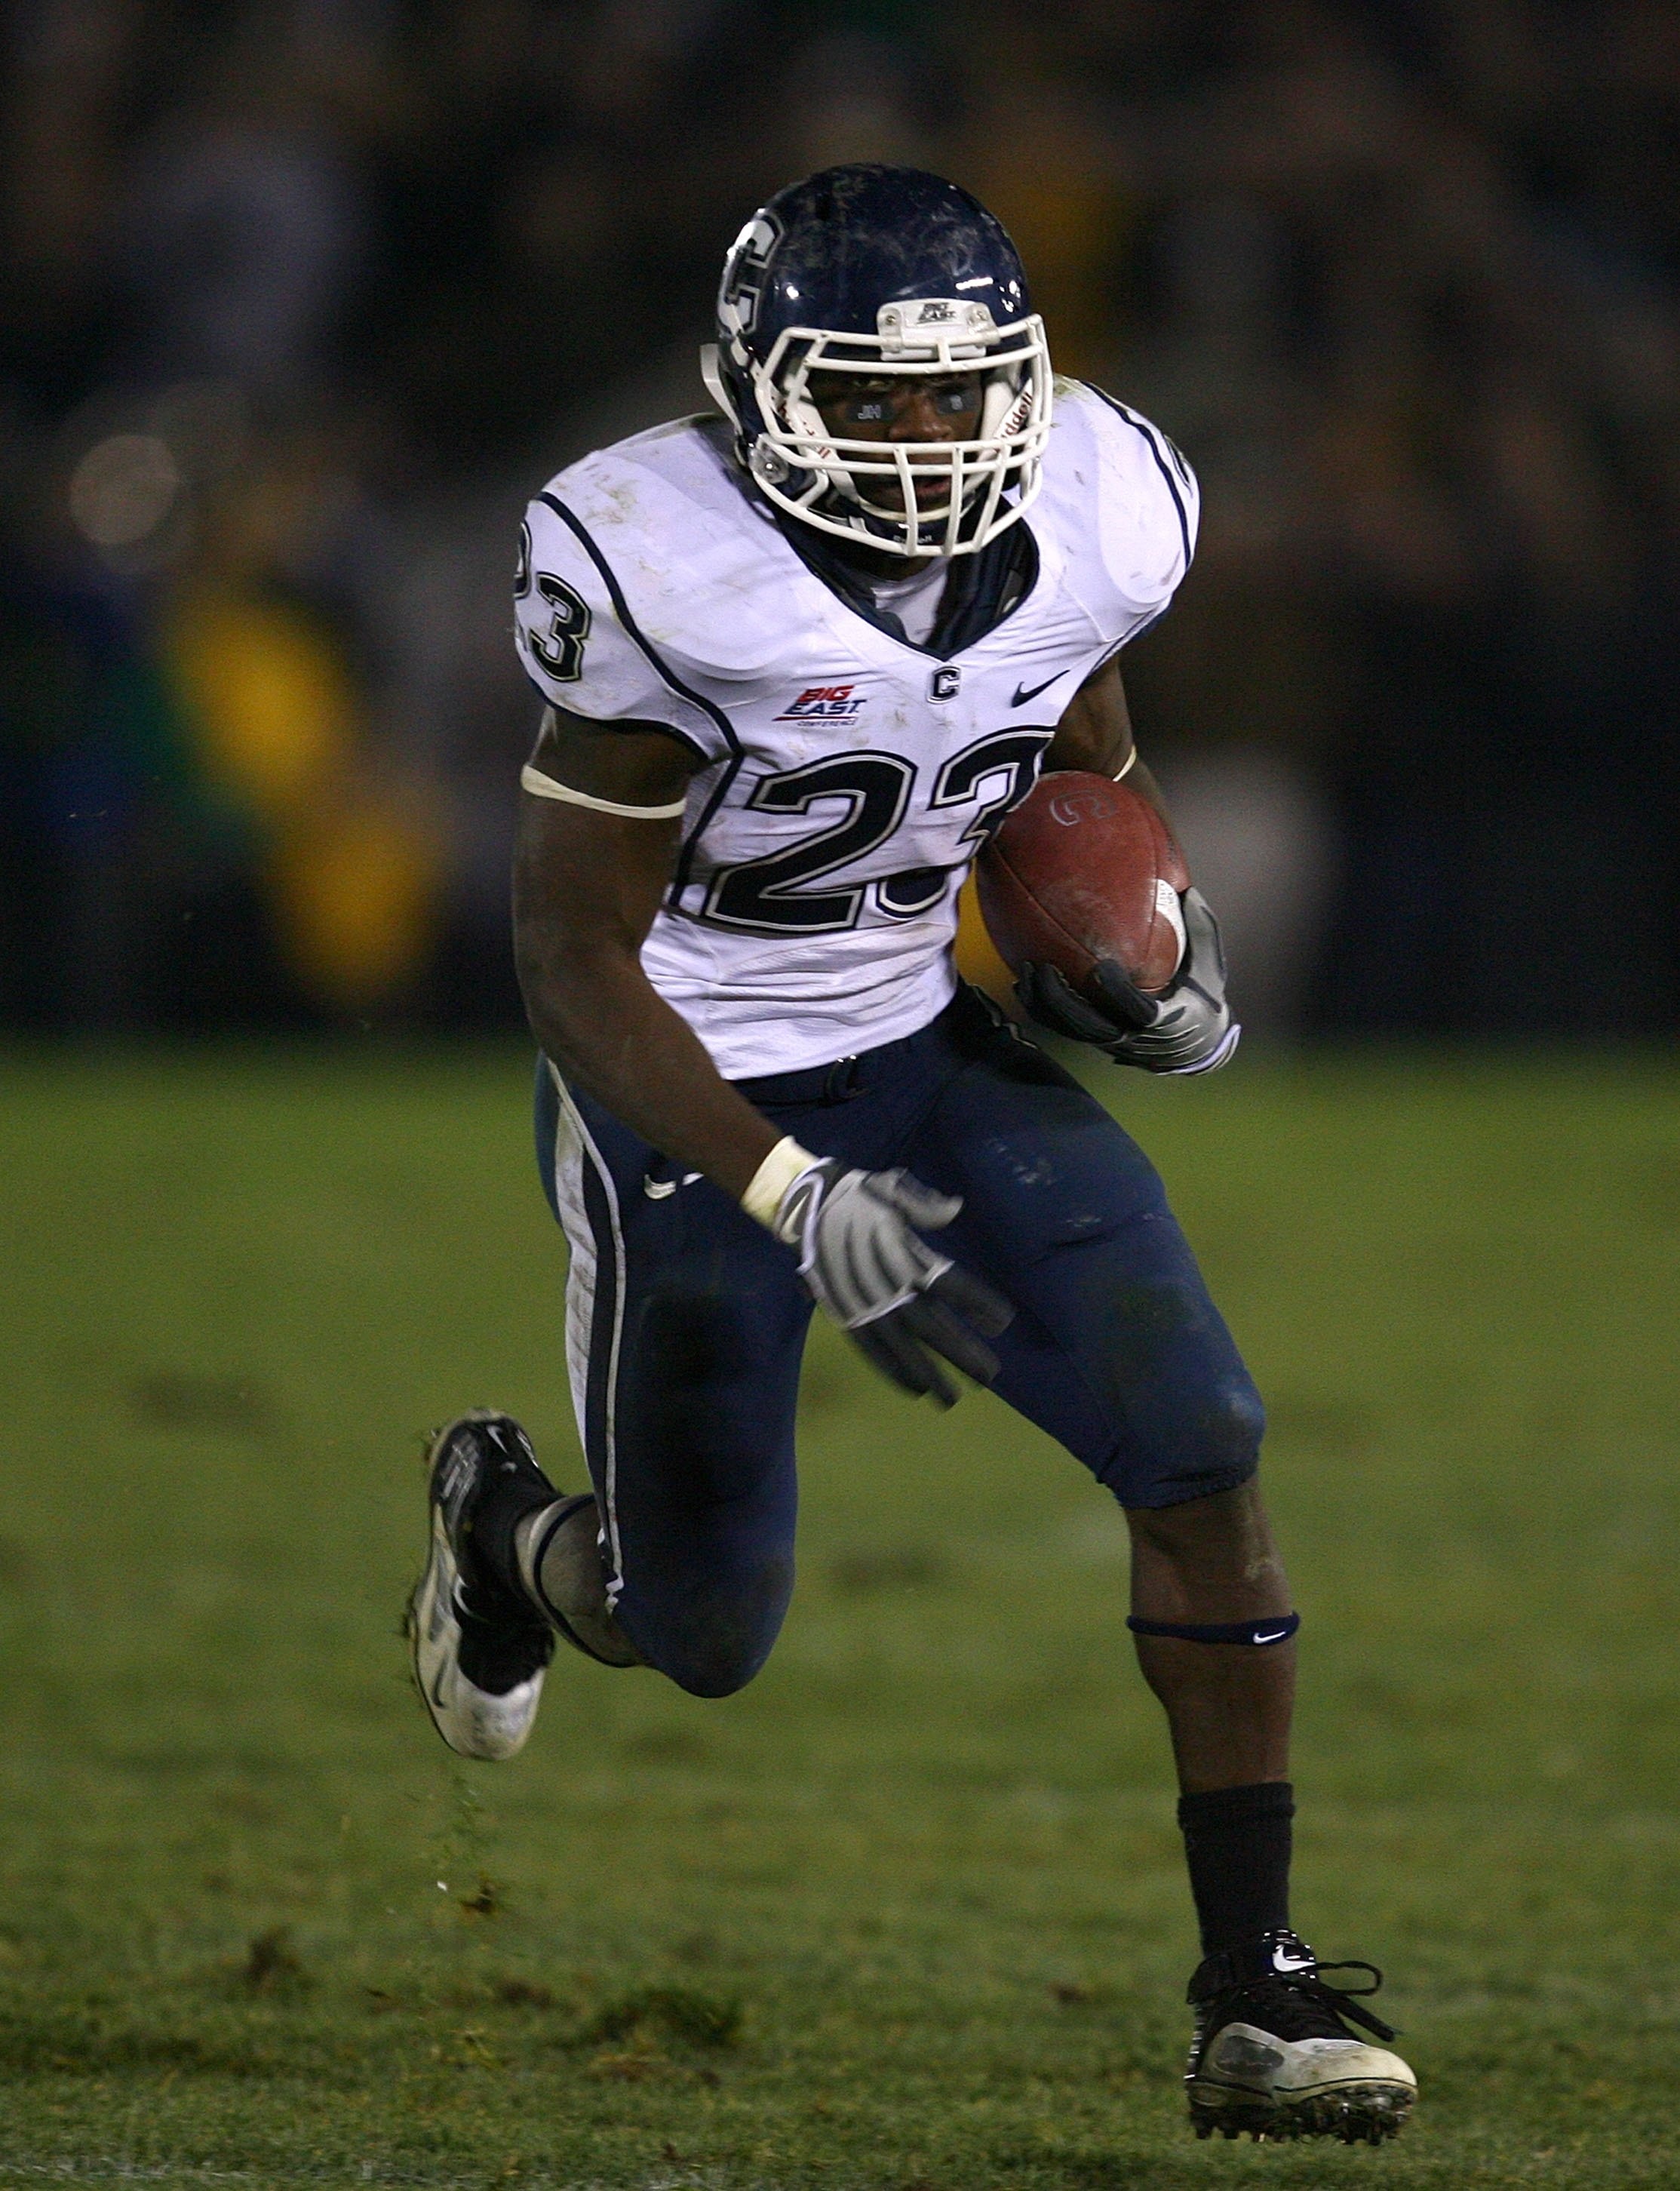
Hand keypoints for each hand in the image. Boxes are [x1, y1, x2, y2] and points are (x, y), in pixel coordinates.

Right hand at [772, 1161, 1012, 1405]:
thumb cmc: (858, 1197)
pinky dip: (892, 1372)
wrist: (806, 1206)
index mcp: (904, 1253)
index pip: (951, 1285)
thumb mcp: (892, 1190)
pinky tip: (913, 1389)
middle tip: (990, 1377)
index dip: (978, 1304)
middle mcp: (888, 1285)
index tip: (1003, 1322)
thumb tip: (955, 1208)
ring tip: (951, 1398)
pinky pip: (872, 1350)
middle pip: (933, 1326)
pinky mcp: (846, 1315)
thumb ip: (924, 1205)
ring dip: (929, 1374)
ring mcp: (866, 1304)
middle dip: (962, 1352)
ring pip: (903, 1347)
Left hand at [1016, 886, 1239, 1074]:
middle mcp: (1133, 1037)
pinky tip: (1023, 982)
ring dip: (1044, 1005)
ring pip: (1070, 1030)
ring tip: (1025, 970)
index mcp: (1166, 1020)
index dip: (1117, 992)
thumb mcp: (1209, 962)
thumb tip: (1187, 887)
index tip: (1101, 968)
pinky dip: (1041, 1008)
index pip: (1138, 1010)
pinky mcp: (1096, 1041)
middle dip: (1061, 1000)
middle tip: (1043, 968)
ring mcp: (1111, 1043)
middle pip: (1089, 1026)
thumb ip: (1199, 928)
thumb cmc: (1204, 993)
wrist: (1197, 1043)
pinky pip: (1062, 1028)